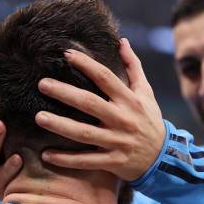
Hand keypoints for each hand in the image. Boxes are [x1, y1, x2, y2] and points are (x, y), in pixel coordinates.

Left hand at [35, 38, 165, 180]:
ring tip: (39, 117)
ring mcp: (117, 142)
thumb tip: (122, 41)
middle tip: (42, 84)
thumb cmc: (149, 120)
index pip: (105, 78)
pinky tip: (46, 155)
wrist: (164, 158)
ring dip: (60, 126)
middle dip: (65, 93)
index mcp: (129, 100)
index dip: (86, 65)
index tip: (66, 55)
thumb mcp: (146, 93)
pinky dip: (66, 160)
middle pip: (89, 103)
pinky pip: (86, 161)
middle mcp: (122, 119)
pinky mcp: (113, 162)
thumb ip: (133, 67)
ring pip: (84, 133)